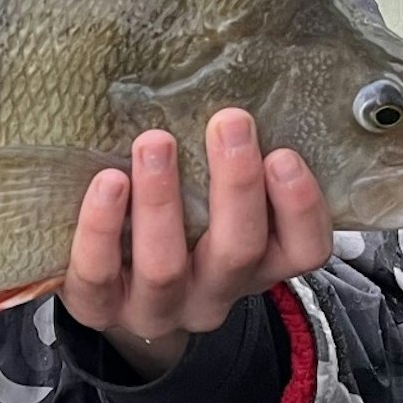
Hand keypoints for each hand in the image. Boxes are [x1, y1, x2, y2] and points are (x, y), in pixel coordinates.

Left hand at [59, 108, 332, 378]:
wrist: (112, 294)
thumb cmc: (175, 228)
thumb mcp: (213, 206)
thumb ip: (228, 166)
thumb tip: (233, 93)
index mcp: (256, 268)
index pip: (305, 252)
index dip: (300, 208)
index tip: (283, 154)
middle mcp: (213, 295)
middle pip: (238, 251)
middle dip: (236, 184)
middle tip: (229, 122)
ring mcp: (155, 309)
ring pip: (165, 266)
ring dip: (162, 200)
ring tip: (154, 143)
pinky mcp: (98, 307)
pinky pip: (97, 273)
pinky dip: (102, 226)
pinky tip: (107, 182)